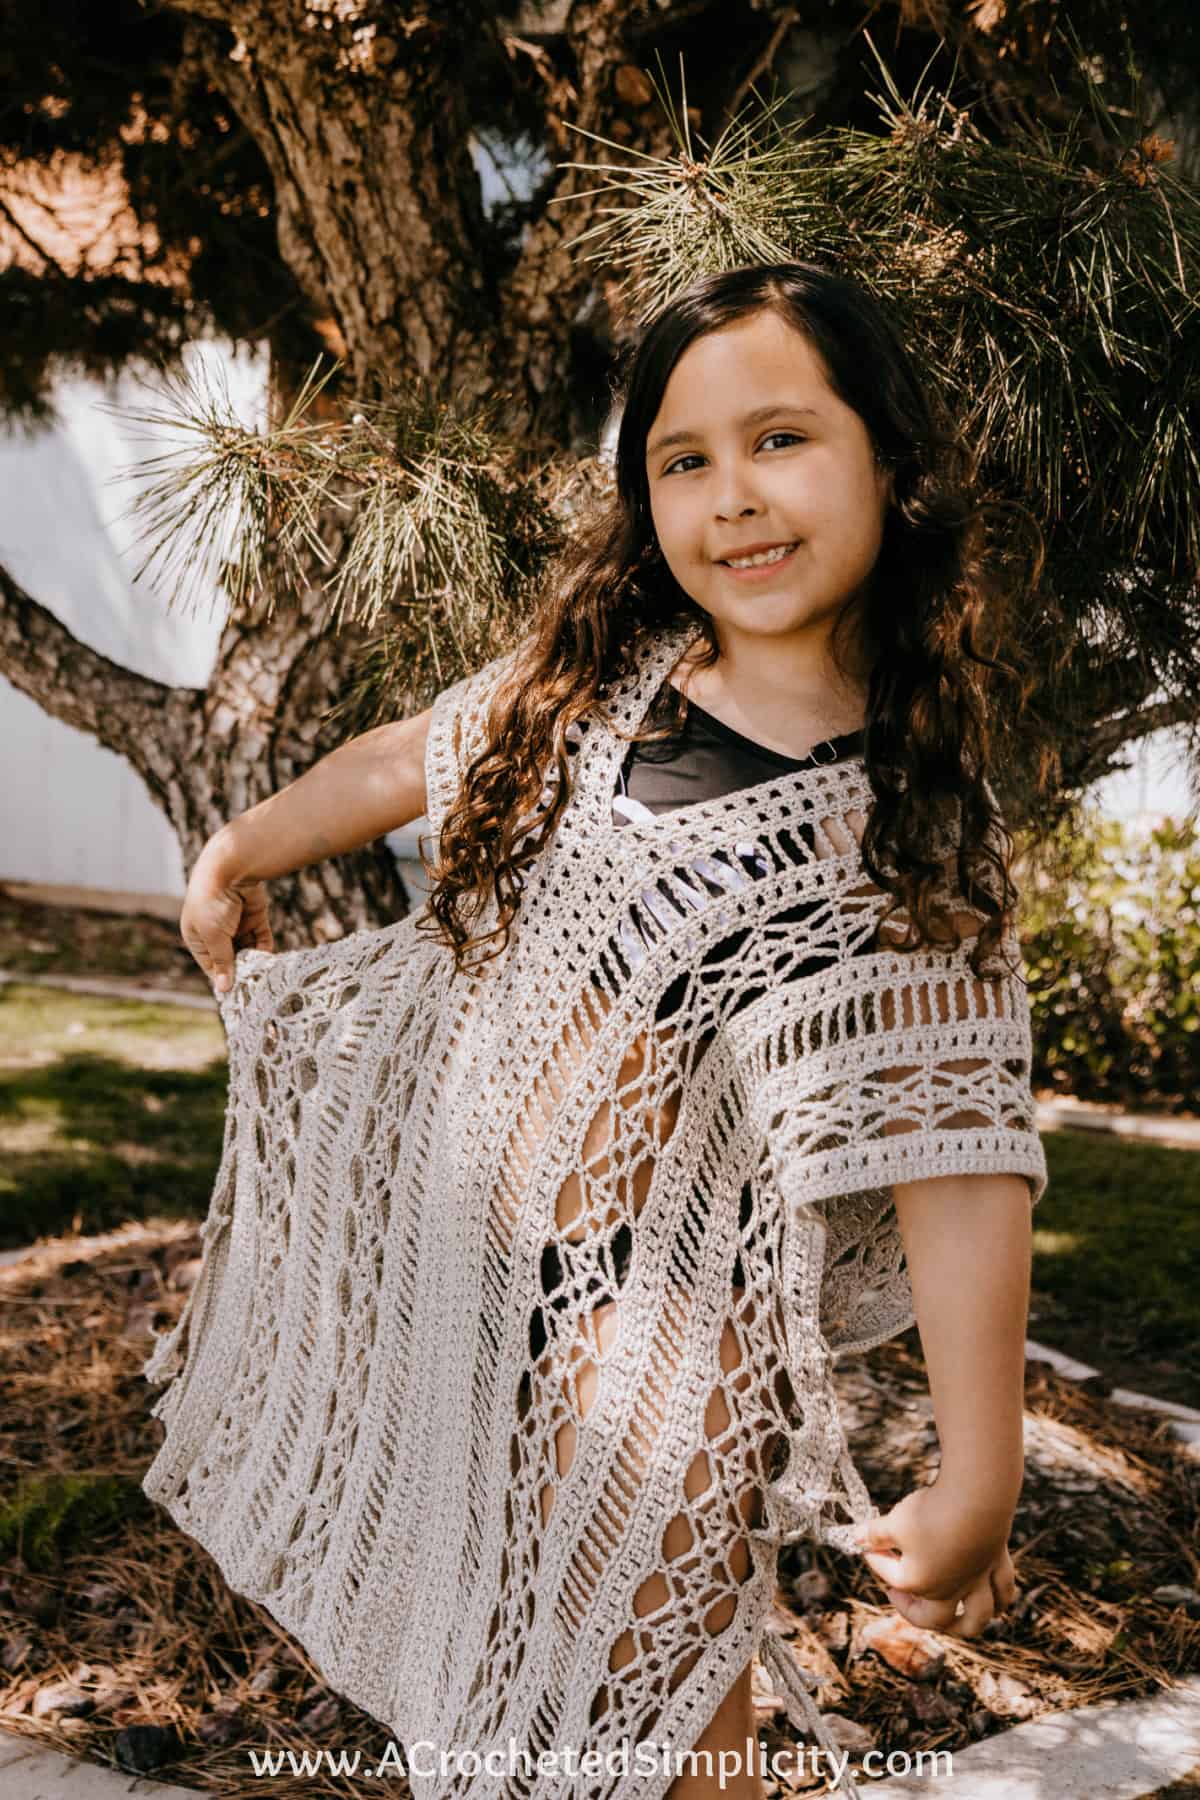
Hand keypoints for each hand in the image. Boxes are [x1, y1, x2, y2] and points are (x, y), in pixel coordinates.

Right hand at [180, 844, 274, 994]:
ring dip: (255, 962)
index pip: (211, 966)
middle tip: (255, 989)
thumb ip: (222, 961)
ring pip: (248, 949)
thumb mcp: (214, 935)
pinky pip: (261, 938)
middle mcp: (216, 932)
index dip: (223, 979)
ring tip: (264, 977)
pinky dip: (265, 949)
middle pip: (231, 959)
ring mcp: (236, 924)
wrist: (231, 867)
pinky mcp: (254, 916)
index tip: (238, 996)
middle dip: (242, 971)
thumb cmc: (212, 902)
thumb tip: (224, 989)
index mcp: (198, 937)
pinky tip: (270, 961)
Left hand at [853, 1481, 1018, 1638]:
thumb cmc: (931, 1513)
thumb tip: (856, 1537)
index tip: (867, 1542)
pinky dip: (1001, 1601)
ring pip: (977, 1618)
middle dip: (914, 1614)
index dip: (874, 1556)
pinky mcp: (997, 1563)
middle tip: (898, 1595)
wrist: (976, 1498)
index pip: (890, 1577)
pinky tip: (998, 1602)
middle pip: (936, 1619)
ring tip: (954, 1621)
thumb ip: (875, 1533)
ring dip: (965, 1625)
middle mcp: (950, 1589)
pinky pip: (1003, 1591)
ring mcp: (977, 1579)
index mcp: (919, 1583)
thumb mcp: (895, 1521)